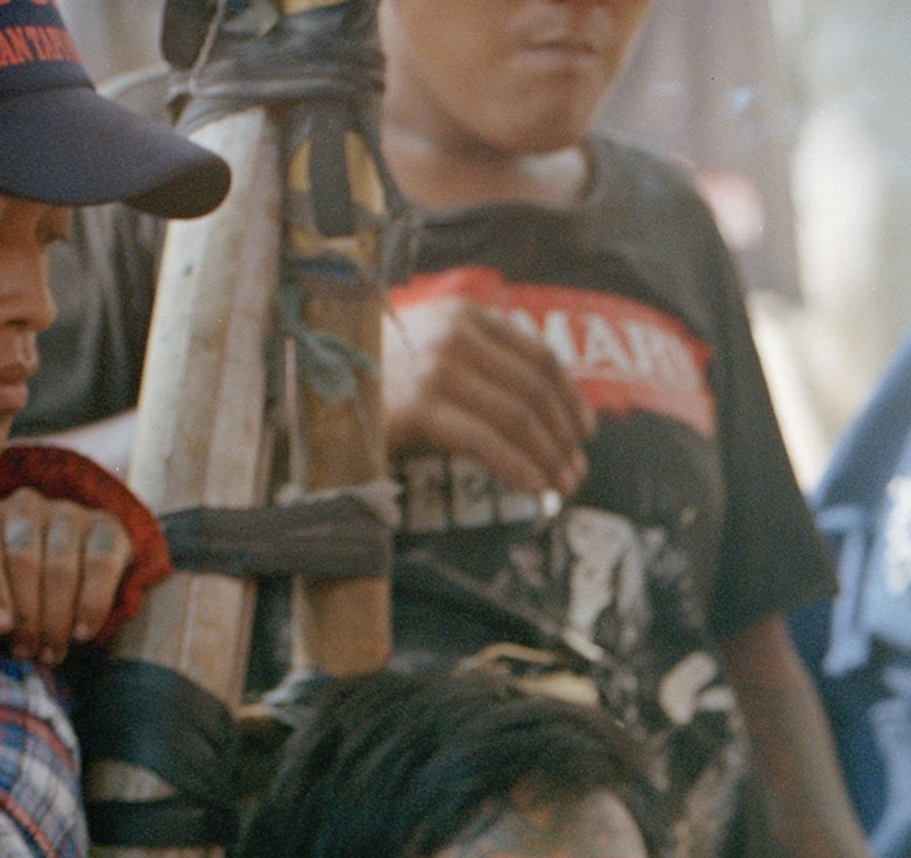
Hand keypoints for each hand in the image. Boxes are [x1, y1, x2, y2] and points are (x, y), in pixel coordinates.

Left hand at [0, 490, 134, 662]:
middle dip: (27, 616)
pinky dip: (92, 606)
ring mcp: (67, 514)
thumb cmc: (19, 587)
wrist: (74, 570)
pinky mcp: (105, 527)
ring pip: (61, 569)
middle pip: (22, 561)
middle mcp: (23, 507)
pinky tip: (82, 633)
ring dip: (57, 620)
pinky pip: (100, 567)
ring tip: (52, 651)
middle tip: (28, 652)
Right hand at [385, 291, 591, 497]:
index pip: (540, 357)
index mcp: (468, 316)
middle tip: (577, 473)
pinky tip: (533, 488)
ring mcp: (437, 367)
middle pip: (535, 391)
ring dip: (549, 458)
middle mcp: (455, 334)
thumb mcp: (444, 358)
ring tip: (561, 487)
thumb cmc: (392, 377)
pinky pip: (486, 443)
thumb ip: (491, 370)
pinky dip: (518, 468)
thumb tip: (554, 418)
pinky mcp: (420, 405)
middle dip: (564, 438)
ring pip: (517, 418)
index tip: (586, 433)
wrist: (324, 384)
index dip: (571, 399)